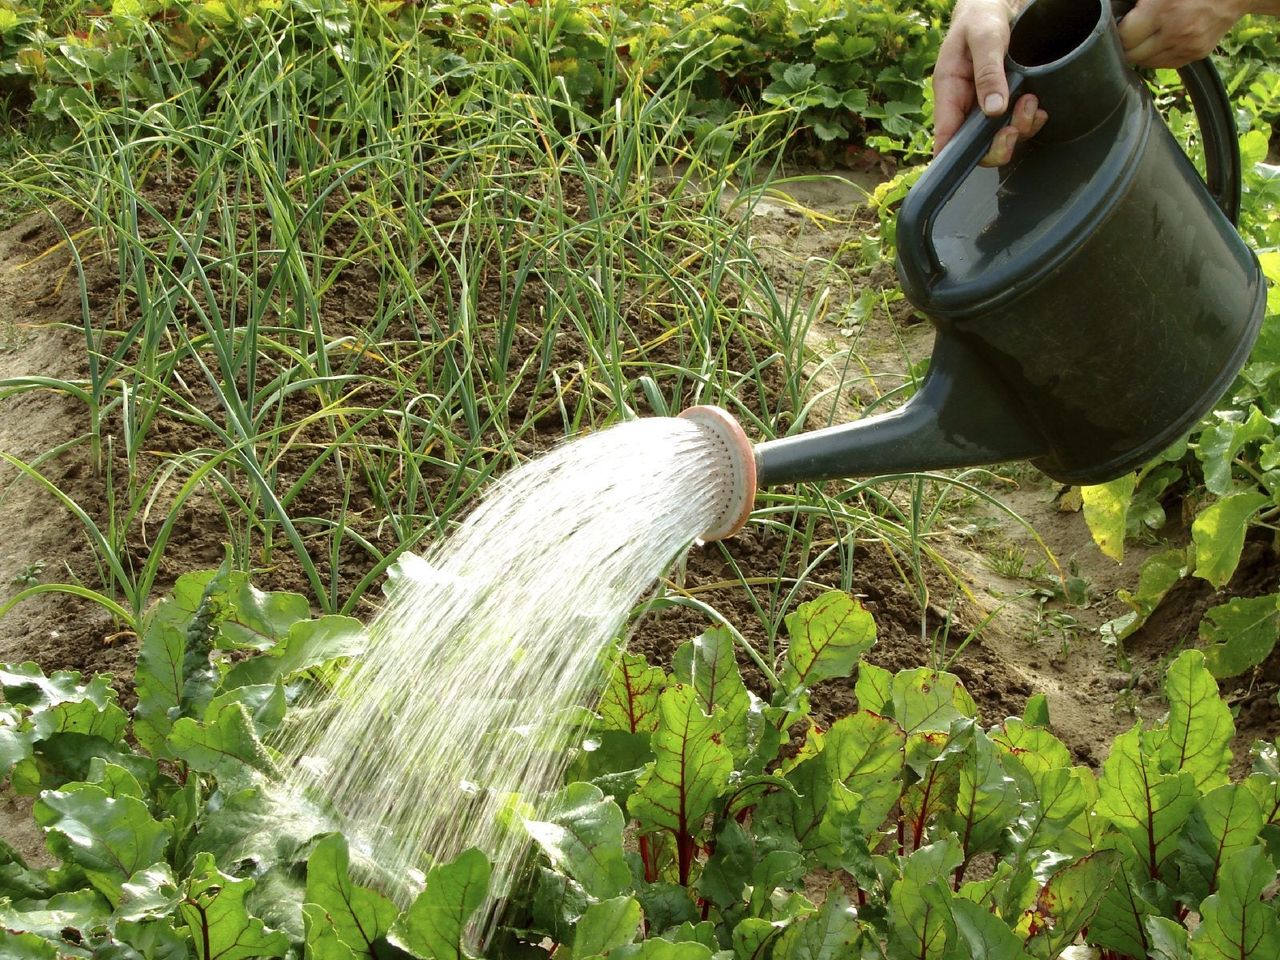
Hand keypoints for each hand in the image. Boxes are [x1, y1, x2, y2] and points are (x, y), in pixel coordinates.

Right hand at [933, 0, 1047, 163]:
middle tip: (1018, 124)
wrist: (996, 3)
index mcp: (949, 91)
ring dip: (1020, 128)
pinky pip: (1014, 125)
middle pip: (974, 146)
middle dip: (999, 143)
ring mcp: (983, 105)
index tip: (975, 159)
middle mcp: (964, 104)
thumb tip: (993, 110)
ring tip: (1032, 103)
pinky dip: (1029, 122)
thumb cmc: (982, 16)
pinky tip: (1037, 108)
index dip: (954, 157)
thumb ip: (988, 73)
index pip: (945, 136)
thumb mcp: (985, 38)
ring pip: (997, 138)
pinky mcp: (1002, 102)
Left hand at [1117, 0, 1252, 67]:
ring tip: (1146, 34)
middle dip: (1126, 44)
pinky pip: (1164, 63)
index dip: (1118, 31)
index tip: (1120, 24)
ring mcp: (1187, 47)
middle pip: (1132, 55)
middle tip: (1130, 31)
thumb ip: (1138, 2)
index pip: (1124, 37)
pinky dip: (1157, 55)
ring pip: (1146, 62)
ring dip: (1141, 51)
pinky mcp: (1196, 54)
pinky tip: (1161, 40)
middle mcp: (1175, 32)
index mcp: (1163, 10)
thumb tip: (1118, 11)